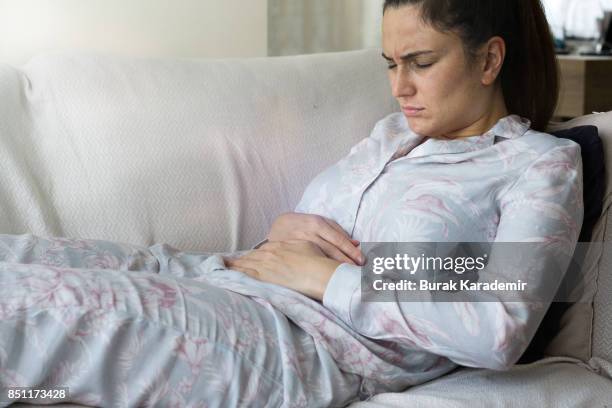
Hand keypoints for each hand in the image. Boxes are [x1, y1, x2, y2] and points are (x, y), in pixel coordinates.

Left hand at [224, 240, 341, 300]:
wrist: (318, 273)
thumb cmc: (316, 260)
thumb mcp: (305, 246)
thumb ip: (293, 246)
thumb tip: (290, 247)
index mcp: (278, 245)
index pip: (262, 251)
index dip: (254, 255)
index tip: (248, 258)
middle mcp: (268, 254)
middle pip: (250, 257)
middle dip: (238, 260)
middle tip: (225, 262)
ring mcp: (264, 266)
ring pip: (244, 265)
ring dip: (232, 266)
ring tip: (221, 267)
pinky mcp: (263, 278)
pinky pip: (244, 275)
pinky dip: (234, 274)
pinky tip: (226, 274)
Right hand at [267, 212, 363, 265]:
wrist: (278, 226)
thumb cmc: (303, 225)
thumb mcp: (319, 223)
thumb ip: (336, 231)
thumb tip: (357, 243)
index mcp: (318, 223)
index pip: (339, 239)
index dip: (352, 251)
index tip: (362, 261)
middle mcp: (310, 232)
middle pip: (333, 249)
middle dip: (347, 261)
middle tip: (358, 272)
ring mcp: (300, 243)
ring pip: (322, 256)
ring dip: (336, 266)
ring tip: (347, 274)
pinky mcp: (294, 251)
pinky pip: (311, 260)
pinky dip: (322, 267)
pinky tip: (329, 274)